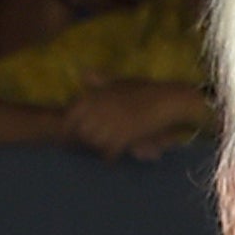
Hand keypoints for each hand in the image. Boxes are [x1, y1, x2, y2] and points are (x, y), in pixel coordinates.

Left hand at [63, 78, 202, 158]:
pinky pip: (110, 151)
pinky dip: (110, 158)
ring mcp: (112, 122)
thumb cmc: (145, 90)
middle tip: (86, 148)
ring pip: (95, 143)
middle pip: (82, 132)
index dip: (68, 128)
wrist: (167, 100)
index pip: (70, 115)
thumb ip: (100, 80)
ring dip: (97, 149)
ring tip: (100, 153)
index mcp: (94, 95)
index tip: (67, 137)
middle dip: (83, 141)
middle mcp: (99, 109)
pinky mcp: (125, 135)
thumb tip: (83, 73)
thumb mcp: (119, 81)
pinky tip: (111, 162)